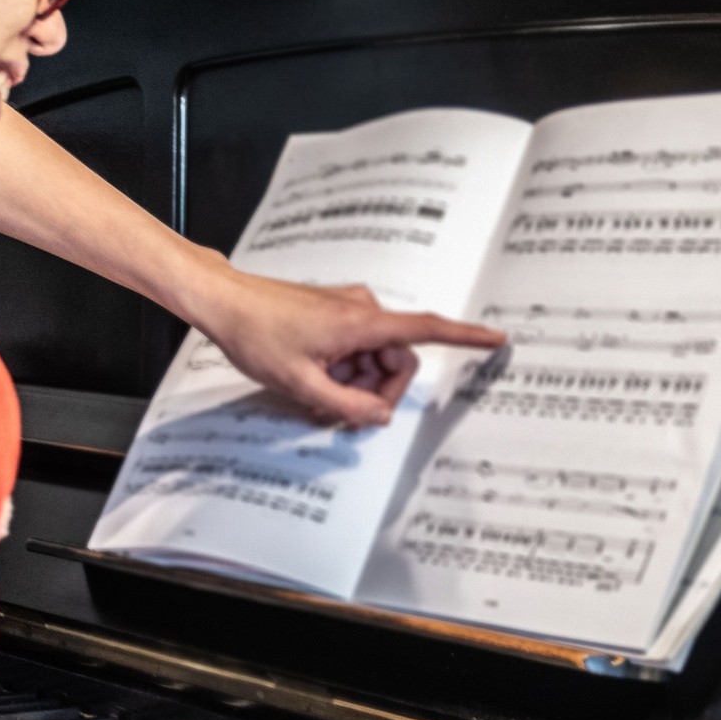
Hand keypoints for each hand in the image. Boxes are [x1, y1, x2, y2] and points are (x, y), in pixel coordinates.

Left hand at [187, 262, 506, 427]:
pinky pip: (358, 348)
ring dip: (357, 383)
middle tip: (342, 413)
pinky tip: (316, 381)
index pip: (426, 330)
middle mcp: (363, 310)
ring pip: (376, 358)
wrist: (225, 302)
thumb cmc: (257, 336)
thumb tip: (380, 417)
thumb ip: (347, 406)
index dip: (465, 337)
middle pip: (398, 360)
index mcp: (361, 324)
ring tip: (318, 397)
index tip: (496, 338)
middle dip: (378, 391)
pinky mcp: (336, 313)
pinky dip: (345, 369)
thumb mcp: (301, 385)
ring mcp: (349, 310)